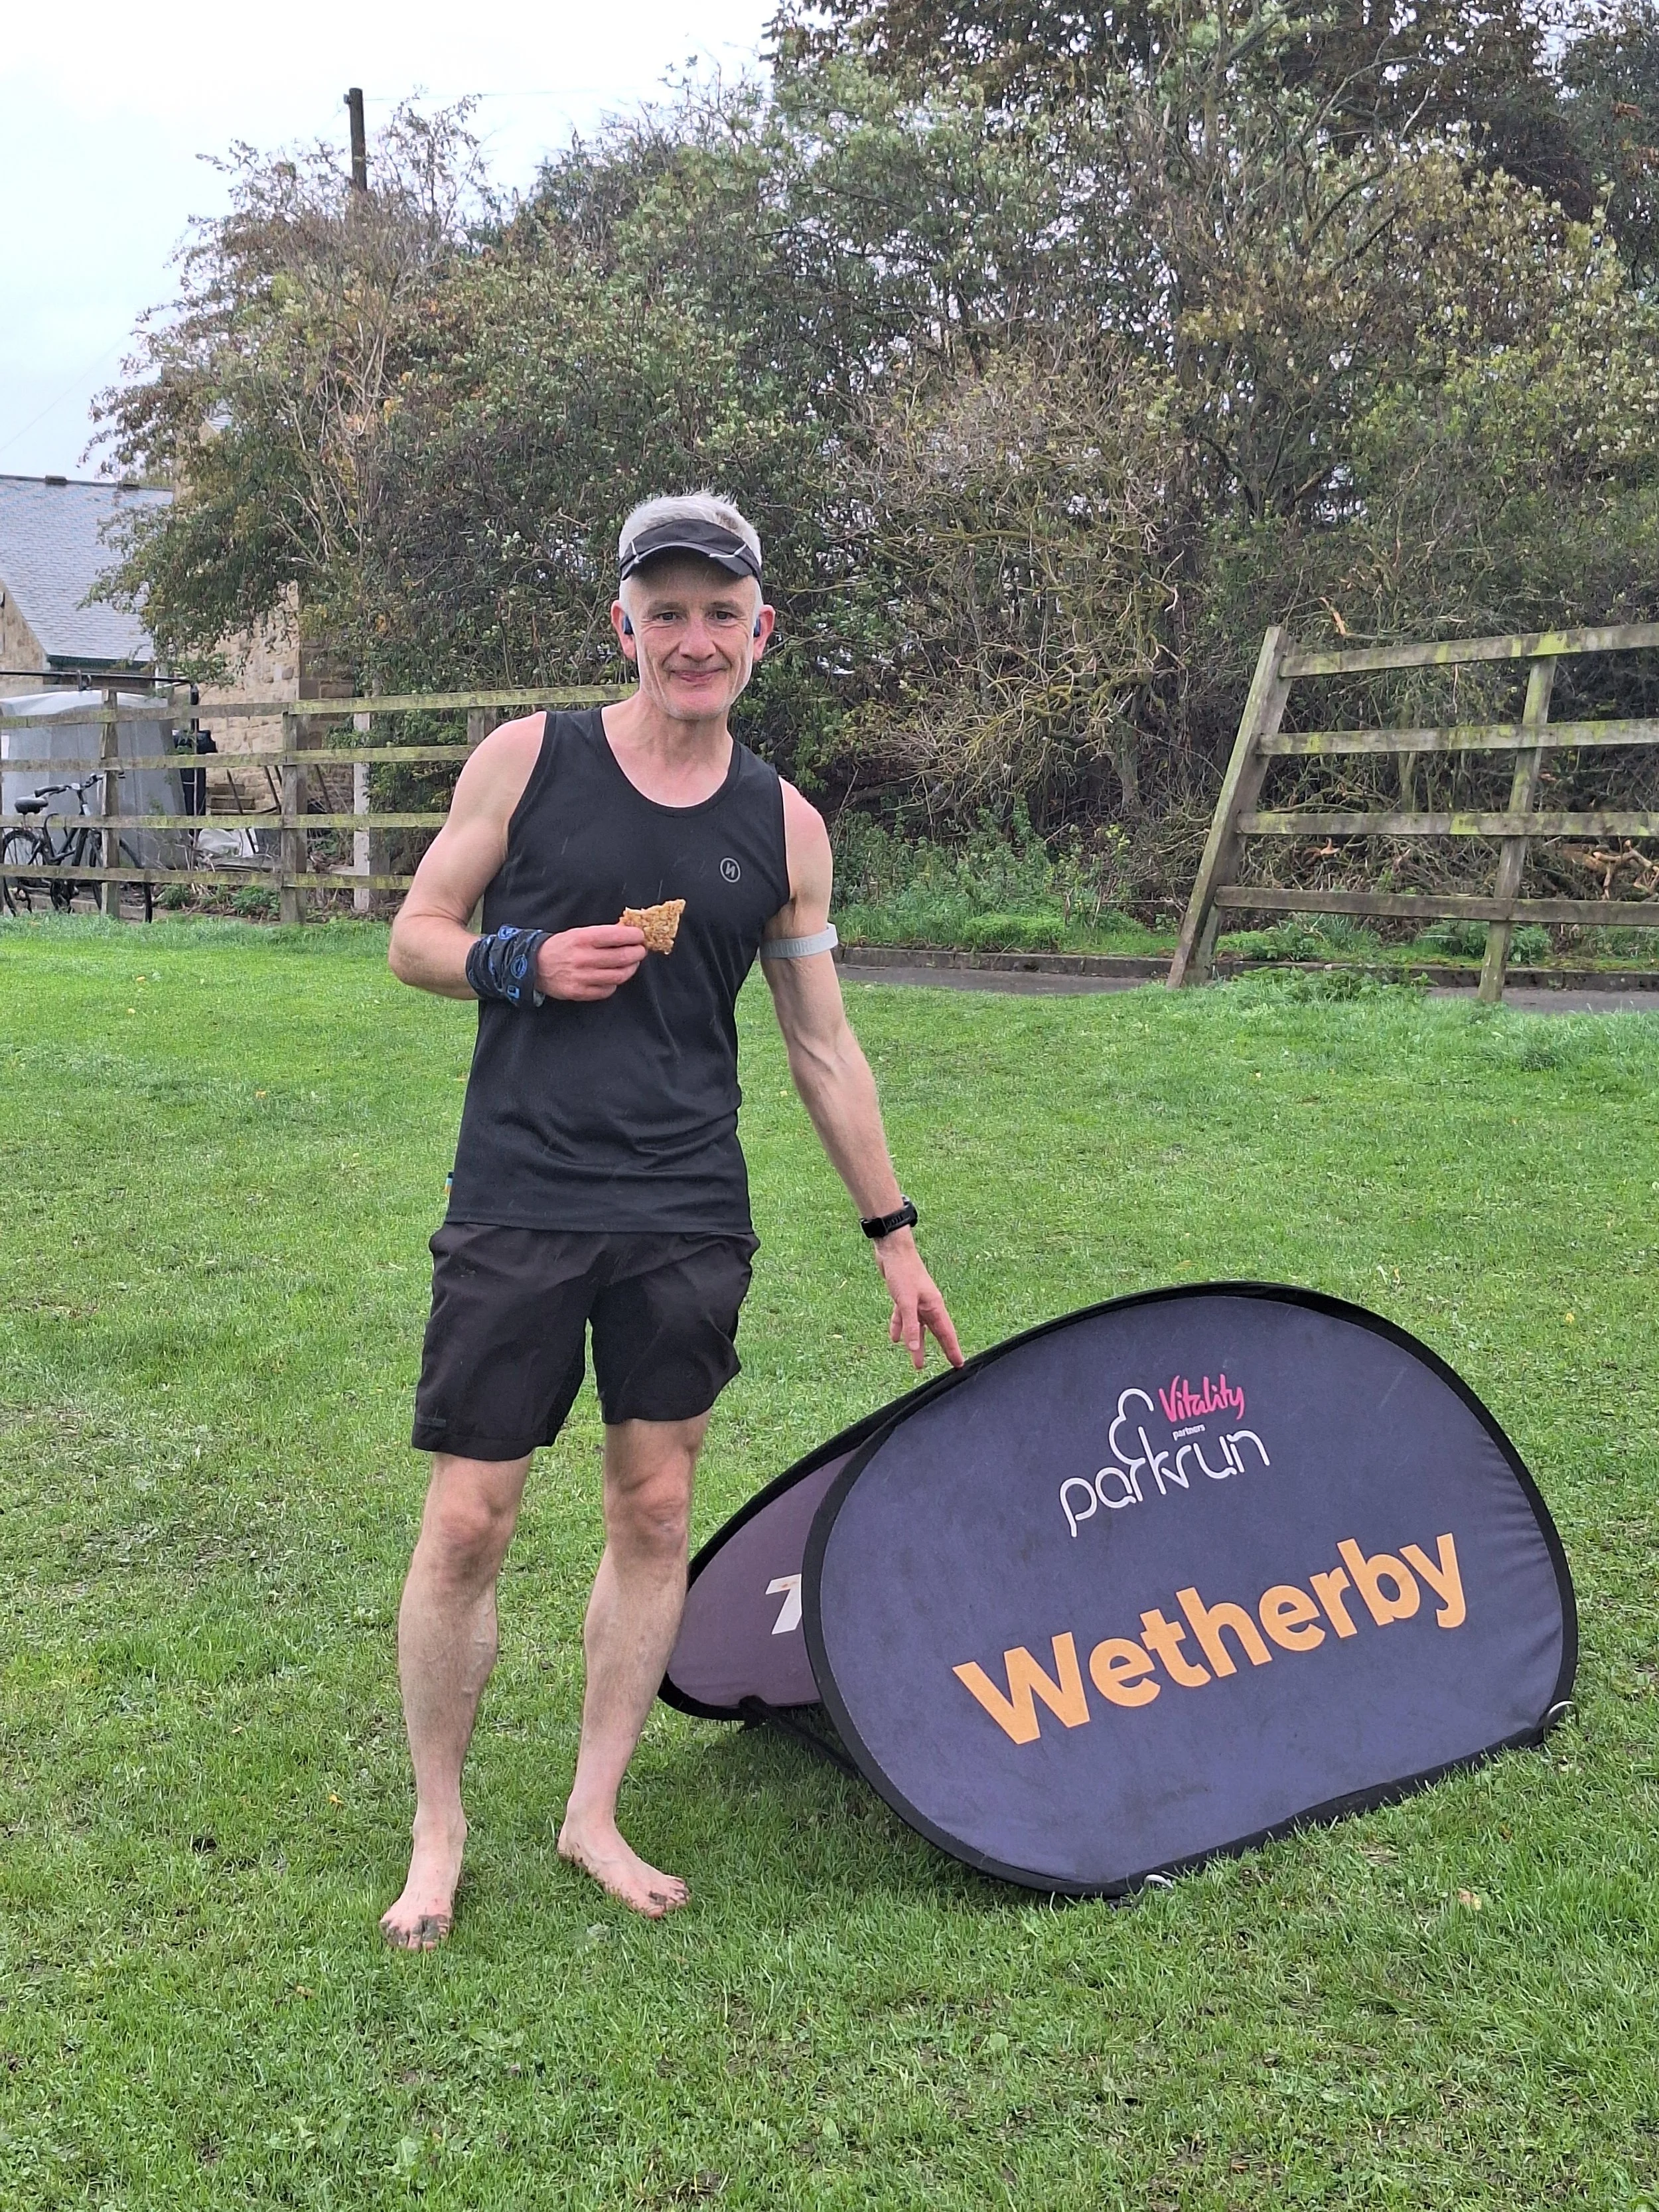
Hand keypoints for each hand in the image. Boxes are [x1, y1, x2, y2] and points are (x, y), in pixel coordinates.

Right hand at [535, 924, 647, 1001]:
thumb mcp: (578, 933)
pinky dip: (615, 983)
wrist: (535, 966)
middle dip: (637, 953)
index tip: (640, 936)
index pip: (617, 936)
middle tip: (640, 951)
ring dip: (631, 969)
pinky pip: (607, 990)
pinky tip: (613, 977)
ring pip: (619, 975)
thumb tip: (627, 933)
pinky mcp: (579, 992)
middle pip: (622, 957)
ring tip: (631, 964)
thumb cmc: (561, 947)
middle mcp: (583, 958)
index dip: (634, 936)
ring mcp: (581, 977)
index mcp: (582, 938)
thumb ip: (601, 934)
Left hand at [874, 1229, 963, 1371]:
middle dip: (940, 1349)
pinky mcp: (904, 1298)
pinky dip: (900, 1327)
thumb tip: (913, 1348)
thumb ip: (910, 1325)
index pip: (946, 1333)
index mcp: (934, 1306)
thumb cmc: (903, 1273)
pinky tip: (895, 1338)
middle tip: (948, 1365)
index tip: (959, 1364)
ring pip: (919, 1328)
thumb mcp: (905, 1302)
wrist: (892, 1251)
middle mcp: (928, 1305)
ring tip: (917, 1363)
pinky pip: (904, 1318)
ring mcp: (916, 1302)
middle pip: (936, 1332)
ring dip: (917, 1344)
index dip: (952, 1349)